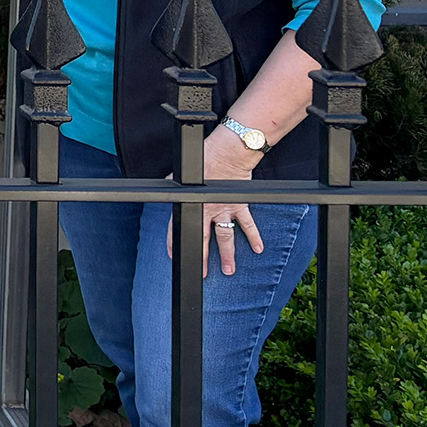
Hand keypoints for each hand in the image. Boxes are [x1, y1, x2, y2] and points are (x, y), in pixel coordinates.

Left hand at [166, 127, 264, 275]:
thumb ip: (176, 187)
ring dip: (228, 255)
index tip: (174, 256)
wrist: (226, 152)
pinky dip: (254, 236)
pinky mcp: (239, 205)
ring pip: (225, 237)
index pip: (179, 228)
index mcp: (191, 204)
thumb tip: (168, 190)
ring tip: (229, 270)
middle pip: (203, 240)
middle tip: (202, 273)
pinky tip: (258, 249)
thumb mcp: (181, 175)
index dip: (174, 243)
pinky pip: (248, 224)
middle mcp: (207, 210)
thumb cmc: (203, 160)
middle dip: (202, 259)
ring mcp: (224, 209)